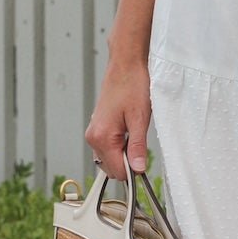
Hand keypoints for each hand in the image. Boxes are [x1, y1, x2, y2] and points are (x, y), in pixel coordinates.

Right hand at [85, 55, 150, 178]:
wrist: (125, 67)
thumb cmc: (132, 87)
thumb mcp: (140, 119)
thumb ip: (137, 146)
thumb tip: (138, 168)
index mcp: (102, 137)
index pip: (118, 171)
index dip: (134, 170)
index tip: (145, 161)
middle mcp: (93, 138)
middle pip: (111, 169)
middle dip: (128, 163)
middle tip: (140, 143)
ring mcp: (93, 133)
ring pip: (108, 160)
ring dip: (123, 155)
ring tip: (133, 134)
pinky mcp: (96, 129)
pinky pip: (106, 149)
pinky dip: (118, 148)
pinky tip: (127, 133)